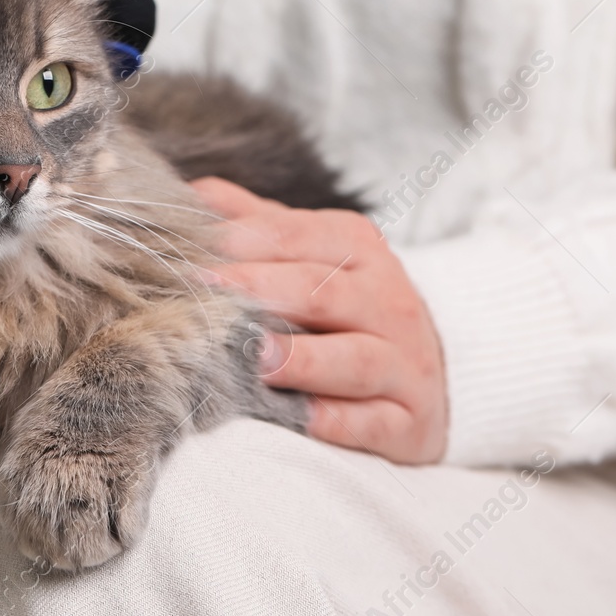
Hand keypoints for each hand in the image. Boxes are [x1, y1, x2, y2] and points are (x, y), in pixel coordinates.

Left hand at [194, 177, 447, 463]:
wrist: (424, 369)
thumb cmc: (346, 306)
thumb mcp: (312, 253)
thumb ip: (257, 223)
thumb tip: (192, 194)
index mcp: (358, 248)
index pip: (296, 236)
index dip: (242, 242)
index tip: (190, 252)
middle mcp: (387, 300)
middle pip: (322, 292)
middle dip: (262, 291)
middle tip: (207, 296)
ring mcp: (404, 362)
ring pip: (356, 358)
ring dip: (305, 360)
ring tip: (256, 358)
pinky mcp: (409, 419)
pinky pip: (375, 421)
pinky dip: (340, 421)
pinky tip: (302, 419)